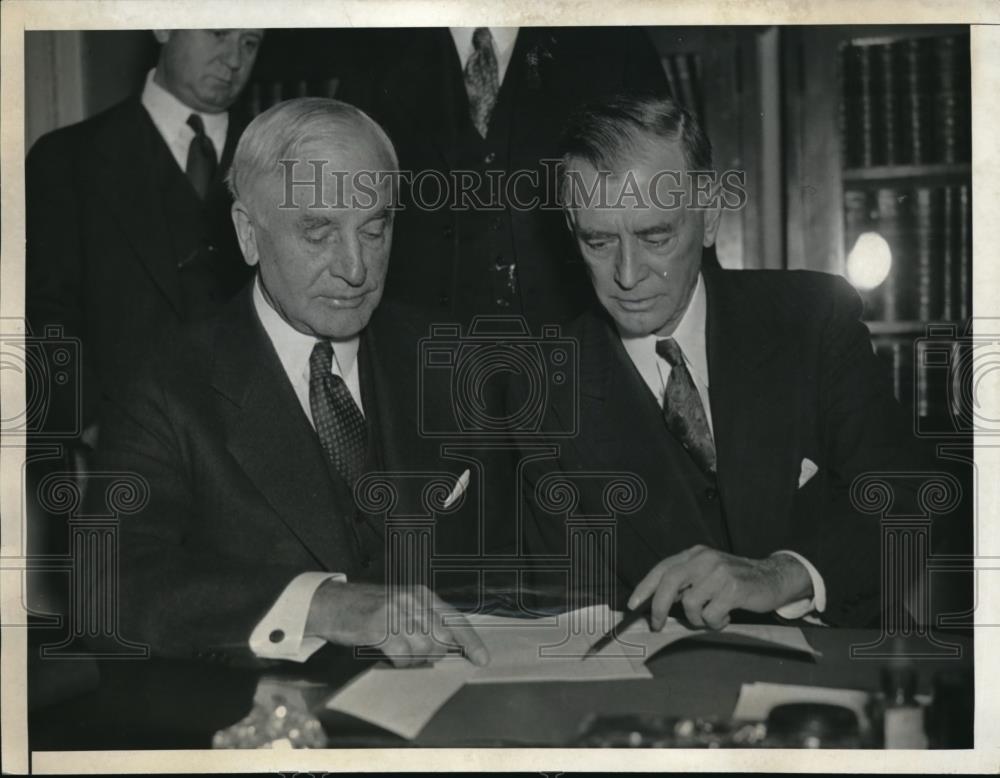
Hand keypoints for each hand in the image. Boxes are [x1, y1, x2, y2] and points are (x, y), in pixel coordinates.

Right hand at [304, 580, 489, 667]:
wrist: (332, 604)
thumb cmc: (367, 608)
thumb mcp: (402, 606)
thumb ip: (425, 621)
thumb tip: (449, 647)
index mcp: (421, 594)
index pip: (455, 619)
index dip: (471, 641)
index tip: (482, 659)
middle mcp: (412, 601)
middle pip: (442, 639)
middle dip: (436, 654)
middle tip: (417, 654)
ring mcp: (397, 614)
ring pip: (424, 650)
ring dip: (415, 660)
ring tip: (399, 652)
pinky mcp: (381, 629)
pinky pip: (403, 658)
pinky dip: (400, 664)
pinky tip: (390, 657)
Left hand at [627, 545, 812, 630]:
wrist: (774, 578)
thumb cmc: (736, 582)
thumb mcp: (708, 574)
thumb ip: (686, 583)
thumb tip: (656, 603)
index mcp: (695, 554)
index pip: (663, 568)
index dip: (645, 587)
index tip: (632, 606)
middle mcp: (705, 559)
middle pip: (670, 581)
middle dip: (658, 607)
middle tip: (656, 625)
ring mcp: (720, 572)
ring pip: (691, 604)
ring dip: (698, 619)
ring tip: (713, 616)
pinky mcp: (734, 588)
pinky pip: (711, 615)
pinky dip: (715, 623)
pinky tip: (727, 616)